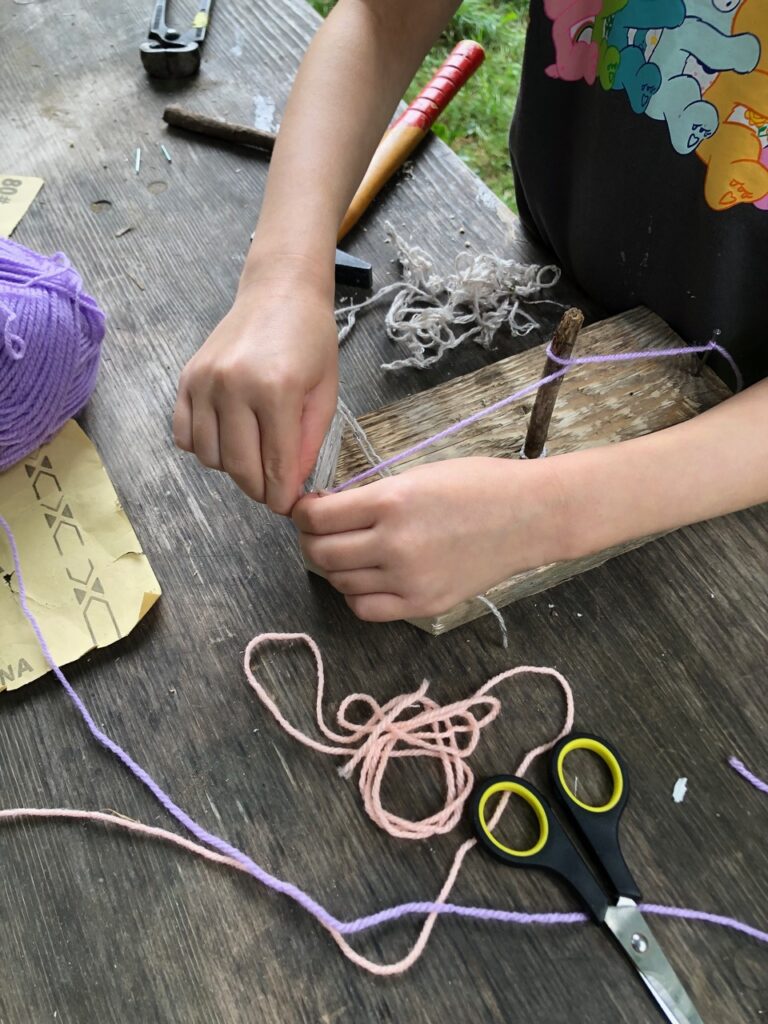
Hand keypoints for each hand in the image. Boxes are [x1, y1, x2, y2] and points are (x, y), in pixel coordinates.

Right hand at [173, 256, 337, 513]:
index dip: (281, 495)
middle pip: (239, 467)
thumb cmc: (310, 340)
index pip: (276, 464)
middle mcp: (234, 386)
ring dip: (231, 469)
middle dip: (258, 489)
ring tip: (252, 456)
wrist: (279, 292)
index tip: (285, 506)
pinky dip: (203, 448)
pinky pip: (184, 436)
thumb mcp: (324, 393)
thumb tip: (290, 485)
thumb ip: (308, 443)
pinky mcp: (187, 379)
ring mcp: (205, 382)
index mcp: (276, 390)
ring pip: (209, 457)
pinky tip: (226, 439)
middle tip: (271, 490)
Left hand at [293, 457, 571, 620]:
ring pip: (340, 582)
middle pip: (320, 552)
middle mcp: (395, 543)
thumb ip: (371, 496)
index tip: (306, 508)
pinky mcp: (423, 605)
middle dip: (310, 539)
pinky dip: (355, 594)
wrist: (530, 516)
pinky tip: (367, 577)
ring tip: (348, 550)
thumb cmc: (478, 485)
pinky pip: (365, 609)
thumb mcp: (417, 475)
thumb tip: (326, 511)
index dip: (302, 512)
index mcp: (391, 501)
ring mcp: (409, 579)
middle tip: (319, 531)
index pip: (318, 515)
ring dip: (334, 566)